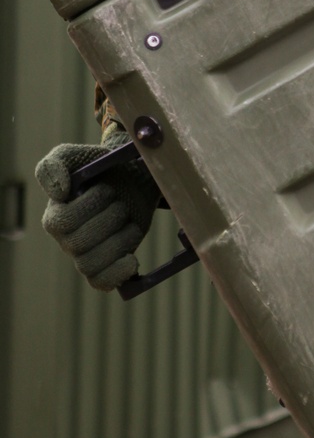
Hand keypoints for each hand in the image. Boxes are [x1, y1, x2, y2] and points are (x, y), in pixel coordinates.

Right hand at [35, 133, 160, 290]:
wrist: (133, 177)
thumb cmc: (100, 165)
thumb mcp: (75, 155)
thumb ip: (56, 164)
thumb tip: (59, 191)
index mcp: (56, 215)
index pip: (62, 223)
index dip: (88, 207)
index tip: (107, 189)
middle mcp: (67, 239)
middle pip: (79, 245)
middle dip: (108, 221)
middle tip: (122, 204)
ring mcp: (86, 254)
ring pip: (91, 265)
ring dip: (117, 243)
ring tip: (130, 224)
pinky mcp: (107, 264)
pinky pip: (102, 282)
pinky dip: (117, 275)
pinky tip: (132, 260)